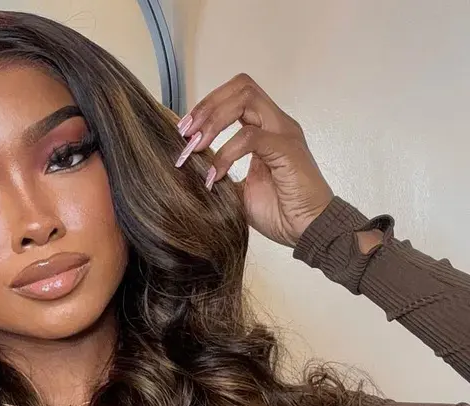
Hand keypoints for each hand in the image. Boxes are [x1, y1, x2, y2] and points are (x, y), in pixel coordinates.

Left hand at [176, 73, 333, 246]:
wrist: (307, 231)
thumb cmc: (279, 212)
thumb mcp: (236, 191)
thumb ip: (217, 172)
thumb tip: (188, 169)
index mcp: (266, 129)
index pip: (237, 95)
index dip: (208, 106)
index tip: (185, 131)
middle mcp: (276, 124)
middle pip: (240, 87)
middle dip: (206, 107)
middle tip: (185, 134)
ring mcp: (283, 133)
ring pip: (246, 100)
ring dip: (213, 122)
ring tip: (195, 148)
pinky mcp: (287, 150)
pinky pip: (251, 137)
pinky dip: (226, 154)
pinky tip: (214, 176)